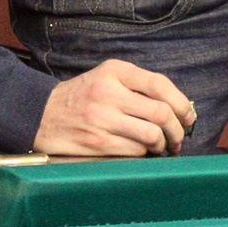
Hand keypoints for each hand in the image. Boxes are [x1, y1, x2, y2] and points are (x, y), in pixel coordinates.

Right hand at [32, 59, 196, 156]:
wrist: (39, 113)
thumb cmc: (80, 97)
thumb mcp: (105, 78)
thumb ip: (136, 86)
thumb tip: (176, 108)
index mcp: (115, 71)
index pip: (159, 84)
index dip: (182, 103)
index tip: (188, 118)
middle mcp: (109, 92)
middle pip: (161, 112)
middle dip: (177, 130)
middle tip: (178, 139)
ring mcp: (102, 118)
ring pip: (151, 135)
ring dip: (162, 145)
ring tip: (160, 147)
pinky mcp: (97, 143)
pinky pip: (134, 151)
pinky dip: (144, 154)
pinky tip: (141, 153)